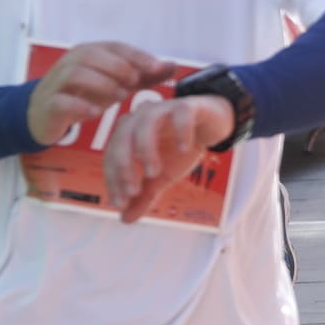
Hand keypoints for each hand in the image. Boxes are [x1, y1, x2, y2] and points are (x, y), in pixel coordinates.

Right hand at [26, 41, 173, 147]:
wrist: (45, 115)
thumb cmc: (84, 95)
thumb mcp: (117, 84)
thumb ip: (144, 75)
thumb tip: (173, 65)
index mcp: (90, 52)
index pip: (115, 46)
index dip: (136, 55)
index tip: (156, 67)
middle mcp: (71, 61)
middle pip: (93, 54)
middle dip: (117, 67)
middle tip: (134, 82)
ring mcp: (57, 81)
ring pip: (75, 73)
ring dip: (100, 83)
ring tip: (118, 96)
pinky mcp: (48, 103)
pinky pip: (61, 100)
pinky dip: (79, 104)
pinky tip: (95, 112)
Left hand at [102, 94, 234, 222]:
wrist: (212, 125)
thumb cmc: (180, 147)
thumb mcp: (162, 175)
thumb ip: (144, 195)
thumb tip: (125, 219)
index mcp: (129, 132)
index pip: (112, 156)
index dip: (113, 181)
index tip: (121, 204)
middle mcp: (141, 116)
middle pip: (122, 137)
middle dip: (123, 167)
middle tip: (133, 192)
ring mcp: (164, 108)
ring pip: (146, 123)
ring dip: (145, 150)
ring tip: (154, 174)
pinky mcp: (188, 105)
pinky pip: (180, 114)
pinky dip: (180, 132)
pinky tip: (183, 149)